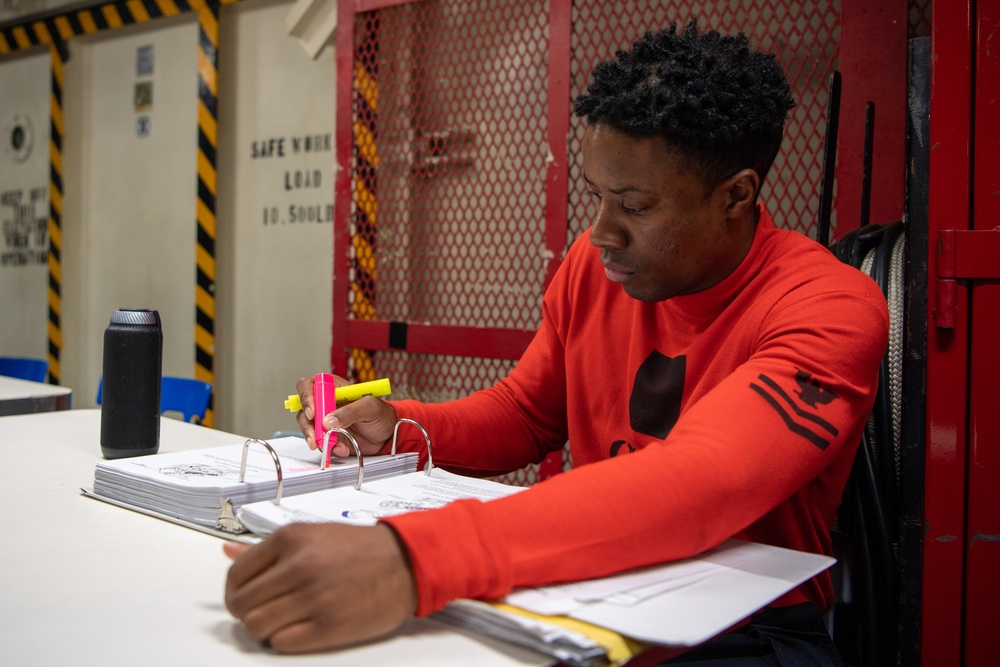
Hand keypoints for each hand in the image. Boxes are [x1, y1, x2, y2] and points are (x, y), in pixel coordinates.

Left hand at [223, 522, 416, 653]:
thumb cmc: (360, 549)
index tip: (246, 595)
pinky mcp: (328, 626)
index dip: (235, 591)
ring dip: (263, 628)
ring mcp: (313, 597)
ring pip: (256, 626)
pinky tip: (299, 629)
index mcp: (290, 538)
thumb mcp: (311, 534)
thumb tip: (228, 553)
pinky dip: (283, 640)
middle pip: (241, 604)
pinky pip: (281, 643)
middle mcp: (298, 566)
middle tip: (263, 611)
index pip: (235, 575)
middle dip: (246, 612)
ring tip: (281, 621)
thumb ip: (267, 548)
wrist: (405, 563)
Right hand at [294, 375, 397, 456]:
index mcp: (333, 388)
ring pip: (309, 429)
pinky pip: (320, 443)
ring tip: (337, 445)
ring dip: (319, 440)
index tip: (313, 413)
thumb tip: (328, 420)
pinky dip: (329, 448)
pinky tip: (343, 449)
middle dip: (308, 425)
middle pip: (304, 411)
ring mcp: (325, 422)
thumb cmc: (381, 414)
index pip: (308, 386)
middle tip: (317, 436)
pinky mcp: (328, 437)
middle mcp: (325, 404)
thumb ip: (350, 411)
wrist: (387, 434)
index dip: (306, 398)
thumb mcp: (370, 407)